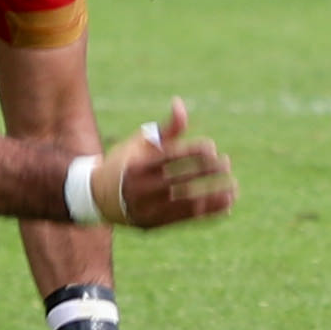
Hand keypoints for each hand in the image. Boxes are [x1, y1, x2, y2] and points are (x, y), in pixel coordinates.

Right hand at [93, 98, 235, 229]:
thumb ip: (166, 128)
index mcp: (137, 166)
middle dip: (206, 172)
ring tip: (234, 189)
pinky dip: (207, 214)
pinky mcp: (152, 225)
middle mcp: (141, 189)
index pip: (170, 158)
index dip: (193, 152)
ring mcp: (146, 209)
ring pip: (185, 204)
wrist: (97, 197)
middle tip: (227, 164)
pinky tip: (225, 207)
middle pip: (180, 180)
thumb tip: (181, 104)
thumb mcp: (141, 142)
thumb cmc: (125, 163)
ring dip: (213, 197)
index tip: (212, 147)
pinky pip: (184, 219)